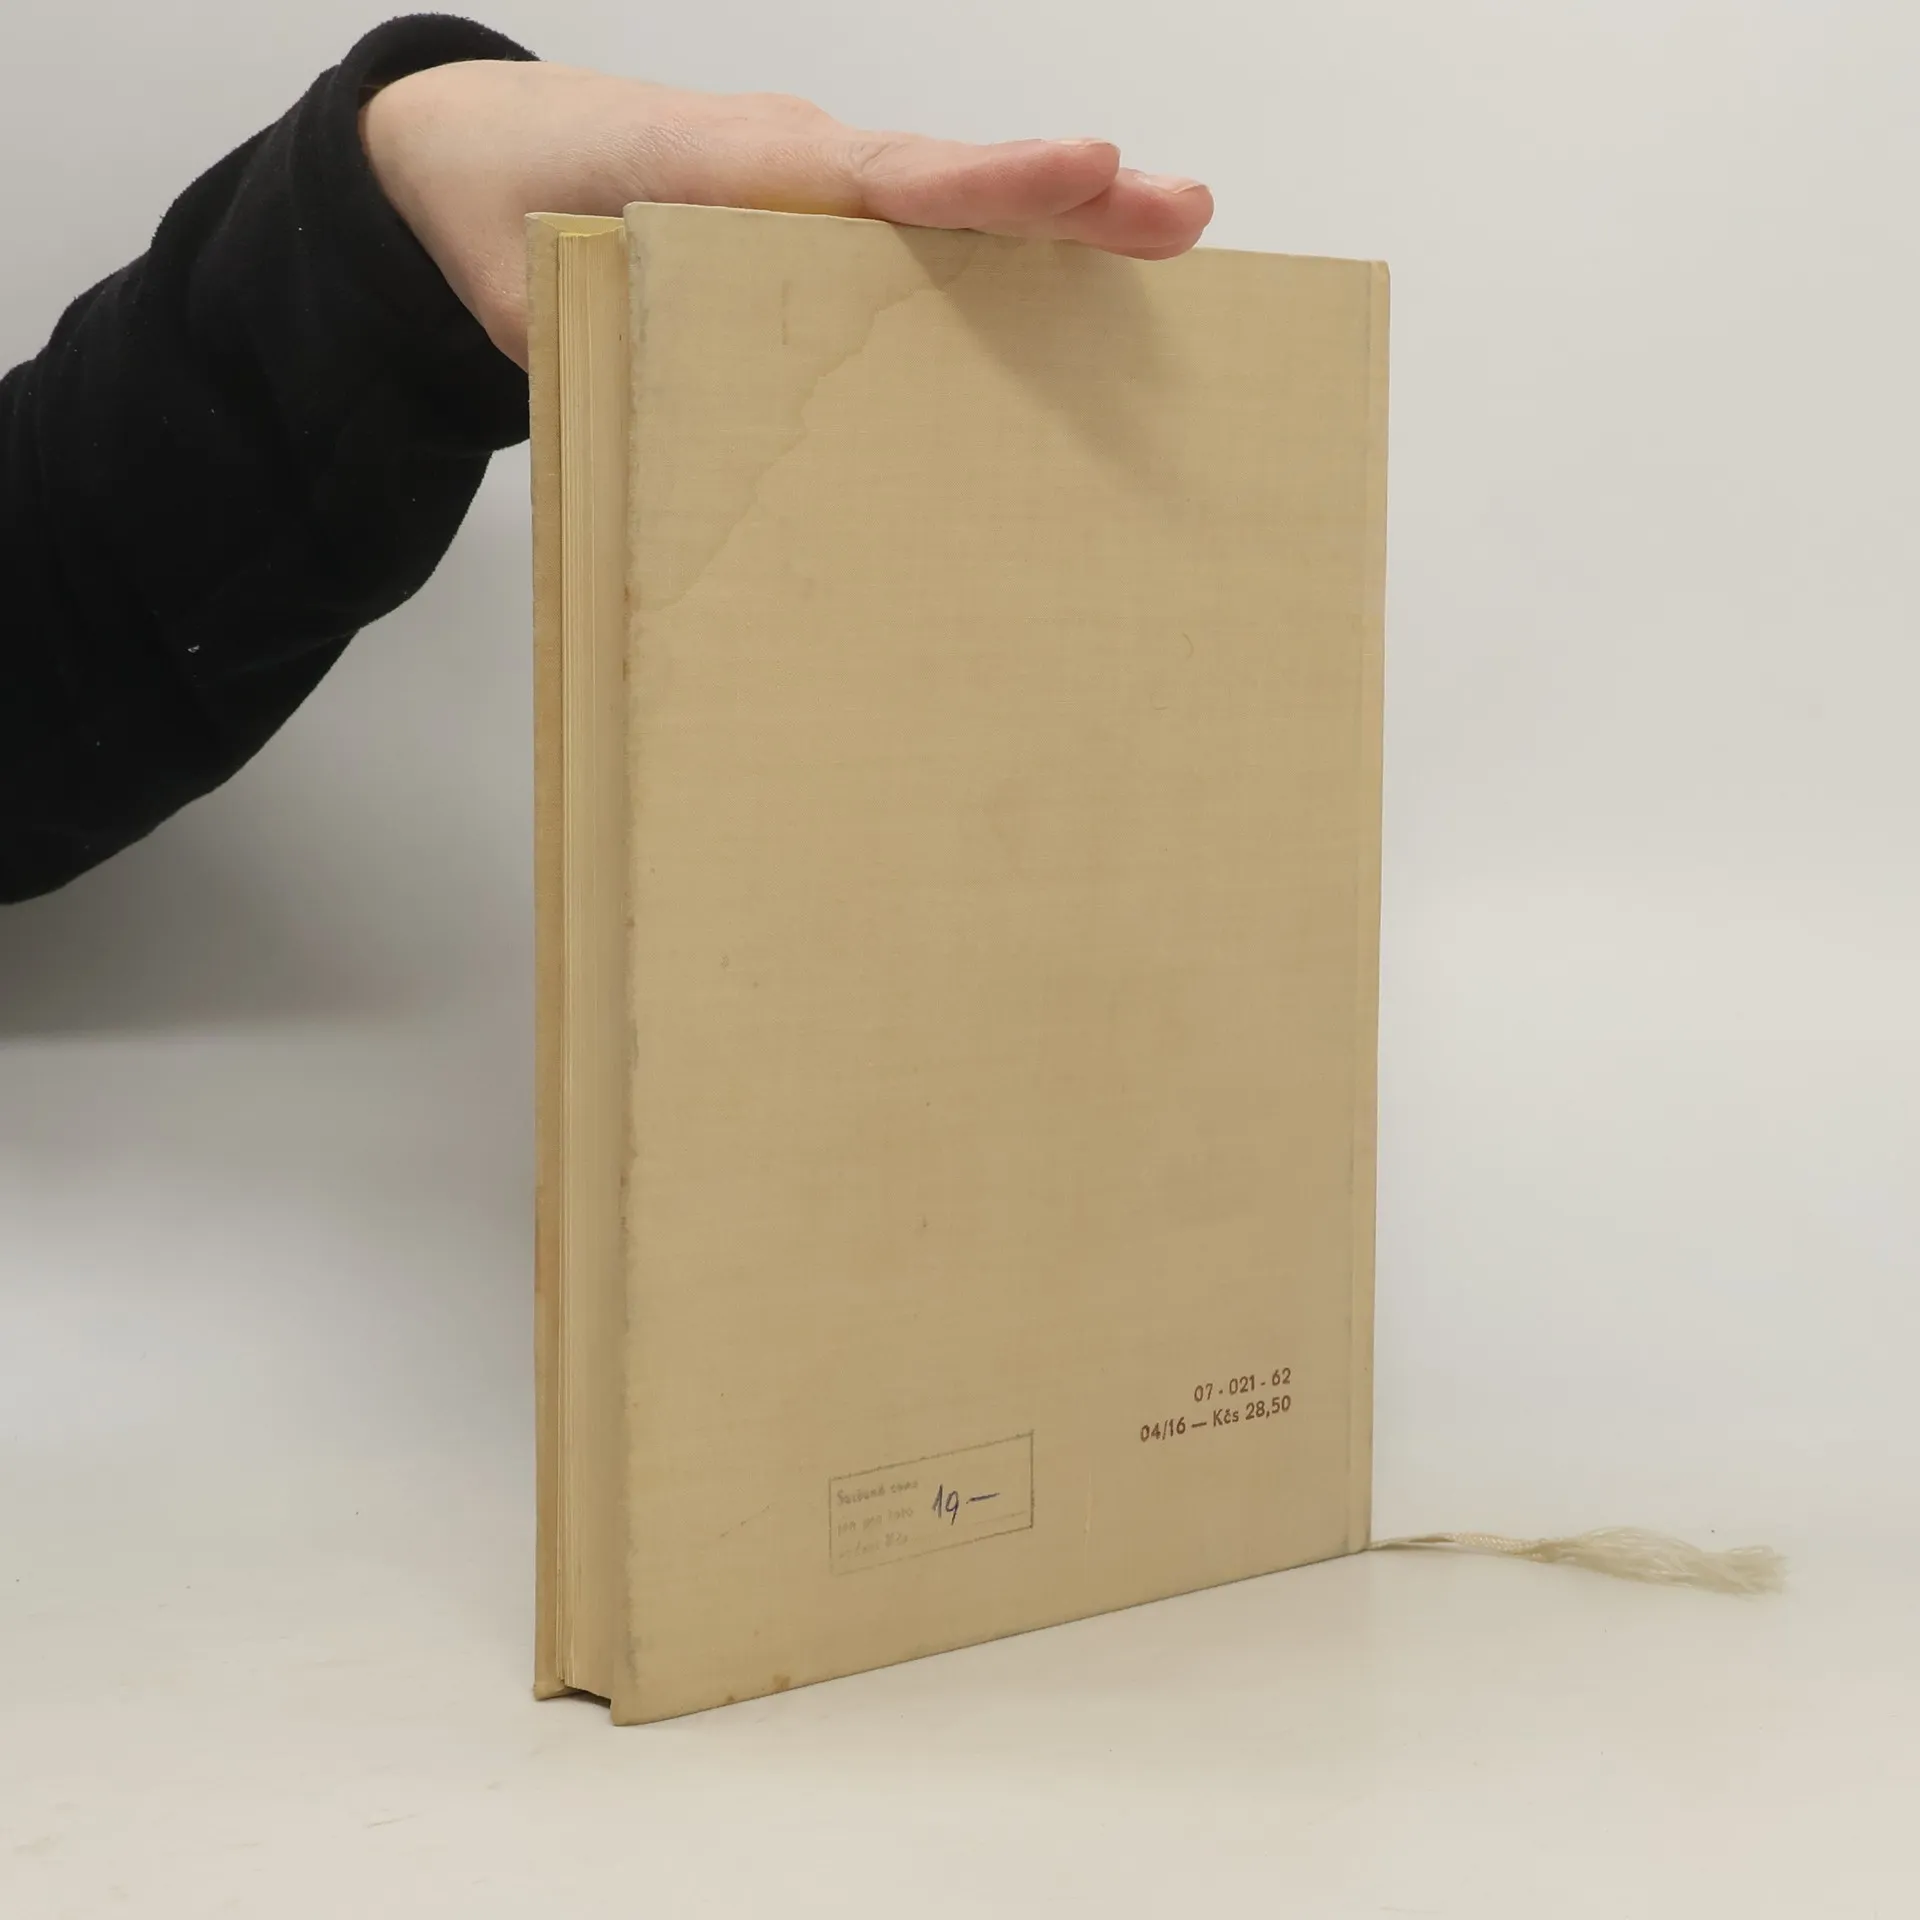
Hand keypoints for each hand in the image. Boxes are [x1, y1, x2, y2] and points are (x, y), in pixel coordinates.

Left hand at [361, 61, 1213, 366]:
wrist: (475, 153)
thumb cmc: (508, 209)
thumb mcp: (535, 288)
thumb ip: (612, 349)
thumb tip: (686, 458)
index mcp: (729, 167)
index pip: (871, 174)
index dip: (976, 182)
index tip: (1077, 172)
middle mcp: (795, 168)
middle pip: (946, 182)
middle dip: (1064, 197)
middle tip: (1180, 212)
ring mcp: (818, 195)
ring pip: (949, 210)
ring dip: (1058, 228)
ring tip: (1172, 240)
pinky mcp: (821, 229)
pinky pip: (921, 242)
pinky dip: (1002, 256)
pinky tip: (1078, 301)